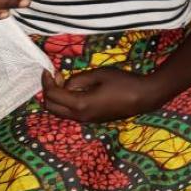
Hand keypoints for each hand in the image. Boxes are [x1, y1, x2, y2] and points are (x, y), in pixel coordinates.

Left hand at [39, 67, 163, 122]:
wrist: (143, 97)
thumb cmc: (123, 82)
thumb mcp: (98, 74)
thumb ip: (78, 79)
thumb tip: (66, 84)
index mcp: (80, 104)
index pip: (52, 96)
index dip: (47, 82)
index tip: (49, 69)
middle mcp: (80, 116)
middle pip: (51, 108)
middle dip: (48, 91)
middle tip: (56, 76)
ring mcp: (86, 120)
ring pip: (60, 112)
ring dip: (57, 98)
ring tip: (65, 81)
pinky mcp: (92, 119)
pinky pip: (71, 113)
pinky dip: (67, 102)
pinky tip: (76, 90)